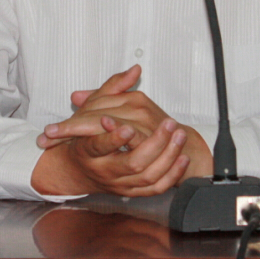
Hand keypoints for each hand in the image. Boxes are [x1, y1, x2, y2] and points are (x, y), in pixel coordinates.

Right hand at [33, 65, 213, 194]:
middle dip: (154, 145)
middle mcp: (103, 170)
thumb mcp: (91, 108)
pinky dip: (171, 175)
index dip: (114, 138)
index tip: (129, 128)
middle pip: (131, 163)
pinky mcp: (133, 191)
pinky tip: (182, 159)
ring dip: (167, 157)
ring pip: (147, 175)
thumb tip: (134, 69)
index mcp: (87, 150)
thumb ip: (113, 87)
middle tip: (170, 124)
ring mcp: (119, 183)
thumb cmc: (83, 136)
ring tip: (179, 135)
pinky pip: (156, 188)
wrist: (77, 171)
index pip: (98, 146)